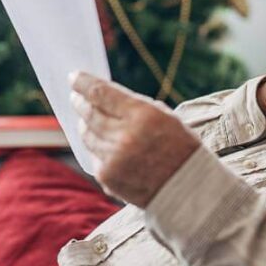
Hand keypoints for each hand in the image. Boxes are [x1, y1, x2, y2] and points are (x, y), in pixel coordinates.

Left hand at [69, 71, 200, 207]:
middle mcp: (125, 136)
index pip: (100, 93)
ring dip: (85, 124)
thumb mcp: (165, 116)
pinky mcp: (108, 177)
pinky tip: (101, 144)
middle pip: (89, 113)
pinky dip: (96, 148)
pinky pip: (94, 156)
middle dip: (80, 102)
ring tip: (86, 119)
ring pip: (87, 135)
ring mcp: (114, 158)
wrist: (191, 188)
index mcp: (142, 115)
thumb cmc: (181, 147)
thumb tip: (102, 97)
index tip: (74, 77)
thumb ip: (133, 106)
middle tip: (75, 97)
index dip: (83, 82)